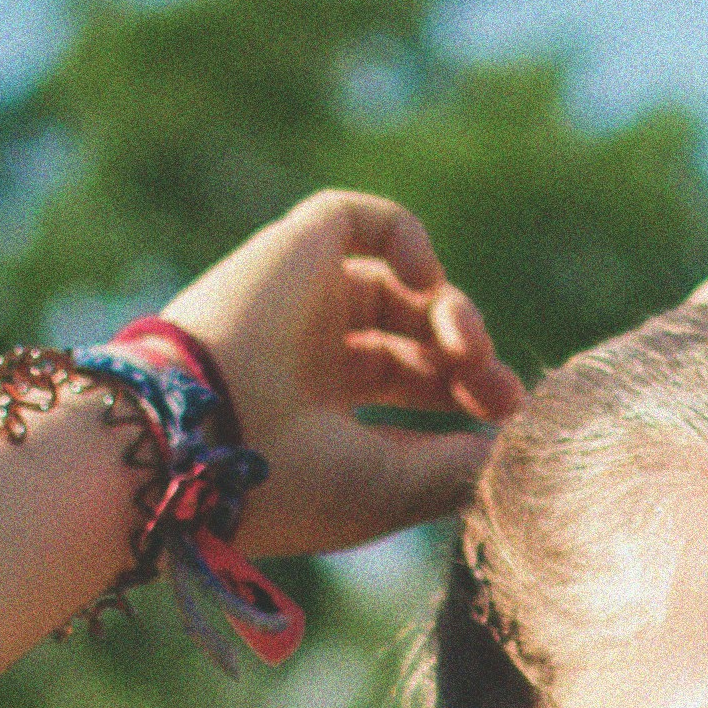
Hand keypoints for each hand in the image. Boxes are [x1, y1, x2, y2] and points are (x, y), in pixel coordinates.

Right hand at [157, 190, 523, 559]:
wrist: (195, 438)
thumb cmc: (286, 480)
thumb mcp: (390, 489)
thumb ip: (457, 468)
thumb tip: (513, 446)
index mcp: (322, 413)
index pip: (414, 386)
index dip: (470, 395)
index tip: (509, 418)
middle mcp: (308, 352)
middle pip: (416, 337)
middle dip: (470, 361)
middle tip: (496, 392)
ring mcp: (299, 300)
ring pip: (400, 286)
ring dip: (453, 313)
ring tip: (464, 347)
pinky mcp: (292, 250)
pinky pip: (361, 218)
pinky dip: (410, 240)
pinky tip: (427, 284)